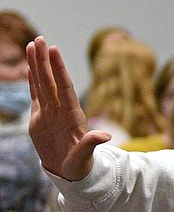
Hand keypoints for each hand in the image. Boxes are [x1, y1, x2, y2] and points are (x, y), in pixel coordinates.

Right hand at [26, 37, 109, 179]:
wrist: (70, 172)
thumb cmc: (80, 166)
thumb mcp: (85, 157)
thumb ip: (91, 145)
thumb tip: (105, 136)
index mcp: (72, 116)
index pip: (65, 87)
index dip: (59, 70)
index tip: (54, 50)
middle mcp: (61, 110)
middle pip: (51, 81)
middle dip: (45, 61)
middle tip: (40, 39)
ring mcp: (50, 112)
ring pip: (42, 83)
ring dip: (37, 65)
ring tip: (32, 45)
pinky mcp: (40, 117)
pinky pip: (35, 93)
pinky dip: (31, 79)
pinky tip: (29, 65)